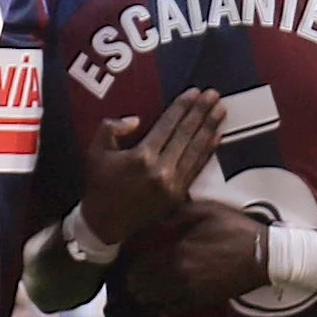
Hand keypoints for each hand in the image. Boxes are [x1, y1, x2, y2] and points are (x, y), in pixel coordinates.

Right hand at [80, 89, 223, 245]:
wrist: (105, 224)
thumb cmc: (99, 184)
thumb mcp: (96, 151)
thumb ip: (111, 128)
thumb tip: (136, 120)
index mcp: (141, 157)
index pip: (168, 125)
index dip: (182, 107)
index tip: (195, 92)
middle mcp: (161, 170)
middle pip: (186, 135)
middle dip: (201, 112)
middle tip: (214, 95)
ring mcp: (173, 185)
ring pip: (195, 151)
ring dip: (210, 128)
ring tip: (221, 110)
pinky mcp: (178, 197)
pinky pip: (196, 169)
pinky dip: (207, 152)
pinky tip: (216, 137)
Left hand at [125, 199, 267, 313]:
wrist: (264, 257)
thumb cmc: (234, 229)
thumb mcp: (203, 212)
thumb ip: (173, 217)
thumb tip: (150, 223)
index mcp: (176, 252)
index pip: (139, 264)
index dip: (127, 265)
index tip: (121, 263)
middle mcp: (177, 276)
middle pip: (141, 286)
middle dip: (130, 284)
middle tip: (123, 282)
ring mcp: (188, 292)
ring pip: (153, 301)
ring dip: (140, 300)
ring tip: (129, 300)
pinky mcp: (200, 302)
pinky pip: (171, 311)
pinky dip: (158, 310)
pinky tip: (152, 309)